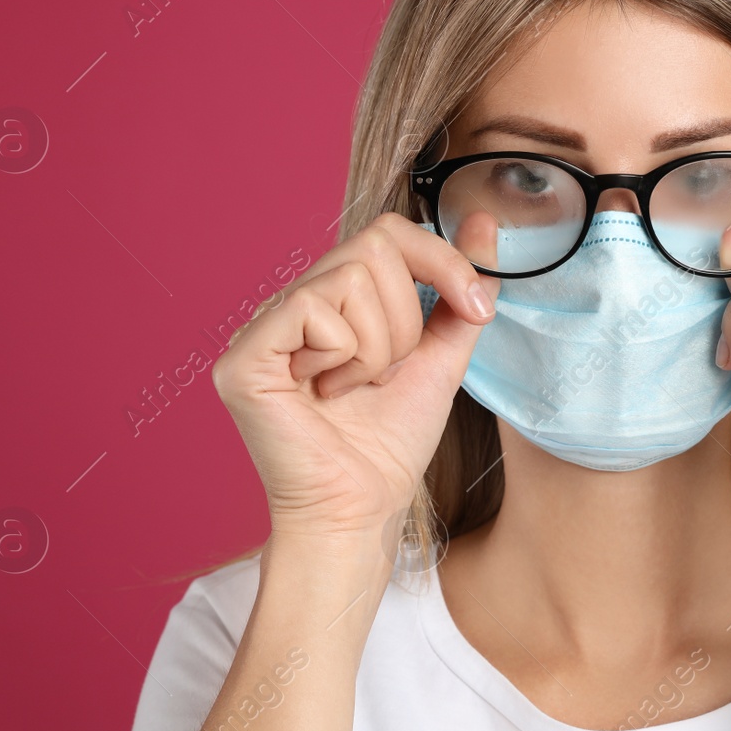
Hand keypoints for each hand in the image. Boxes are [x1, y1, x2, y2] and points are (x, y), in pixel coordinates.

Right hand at [211, 212, 500, 542]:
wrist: (361, 510)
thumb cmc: (390, 445)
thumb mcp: (441, 357)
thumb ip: (459, 292)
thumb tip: (486, 220)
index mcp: (334, 301)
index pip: (390, 233)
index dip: (442, 260)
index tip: (480, 309)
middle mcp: (294, 304)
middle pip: (375, 245)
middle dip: (409, 317)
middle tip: (389, 373)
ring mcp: (263, 326)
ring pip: (351, 276)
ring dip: (378, 345)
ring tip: (354, 389)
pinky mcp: (245, 356)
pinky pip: (312, 307)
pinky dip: (340, 356)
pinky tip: (324, 393)